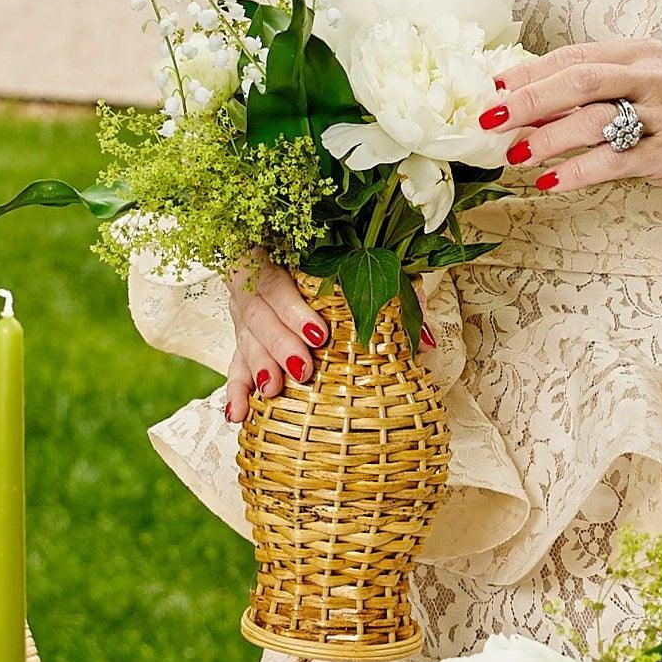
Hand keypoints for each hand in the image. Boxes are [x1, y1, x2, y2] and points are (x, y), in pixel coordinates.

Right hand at [219, 263, 433, 421]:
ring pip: (244, 340)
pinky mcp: (243, 337)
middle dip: (279, 344)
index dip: (293, 309)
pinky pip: (235, 363)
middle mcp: (254, 282)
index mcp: (276, 254)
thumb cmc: (337, 258)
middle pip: (257, 314)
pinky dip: (236, 390)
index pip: (276, 282)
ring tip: (272, 392)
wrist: (295, 247)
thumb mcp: (369, 264)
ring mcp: (245, 311)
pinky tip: (237, 415)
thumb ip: (398, 294)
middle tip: (302, 369)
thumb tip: (427, 340)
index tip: (318, 333)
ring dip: (257, 368)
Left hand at [476, 39, 661, 211]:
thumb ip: (599, 95)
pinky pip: (617, 162)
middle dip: (527, 99)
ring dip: (547, 140)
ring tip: (514, 156)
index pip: (573, 57)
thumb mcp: (649, 95)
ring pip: (594, 121)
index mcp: (643, 54)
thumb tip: (530, 104)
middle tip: (488, 119)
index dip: (529, 72)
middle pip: (578, 80)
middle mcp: (655, 77)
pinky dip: (578, 172)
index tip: (492, 88)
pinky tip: (551, 184)